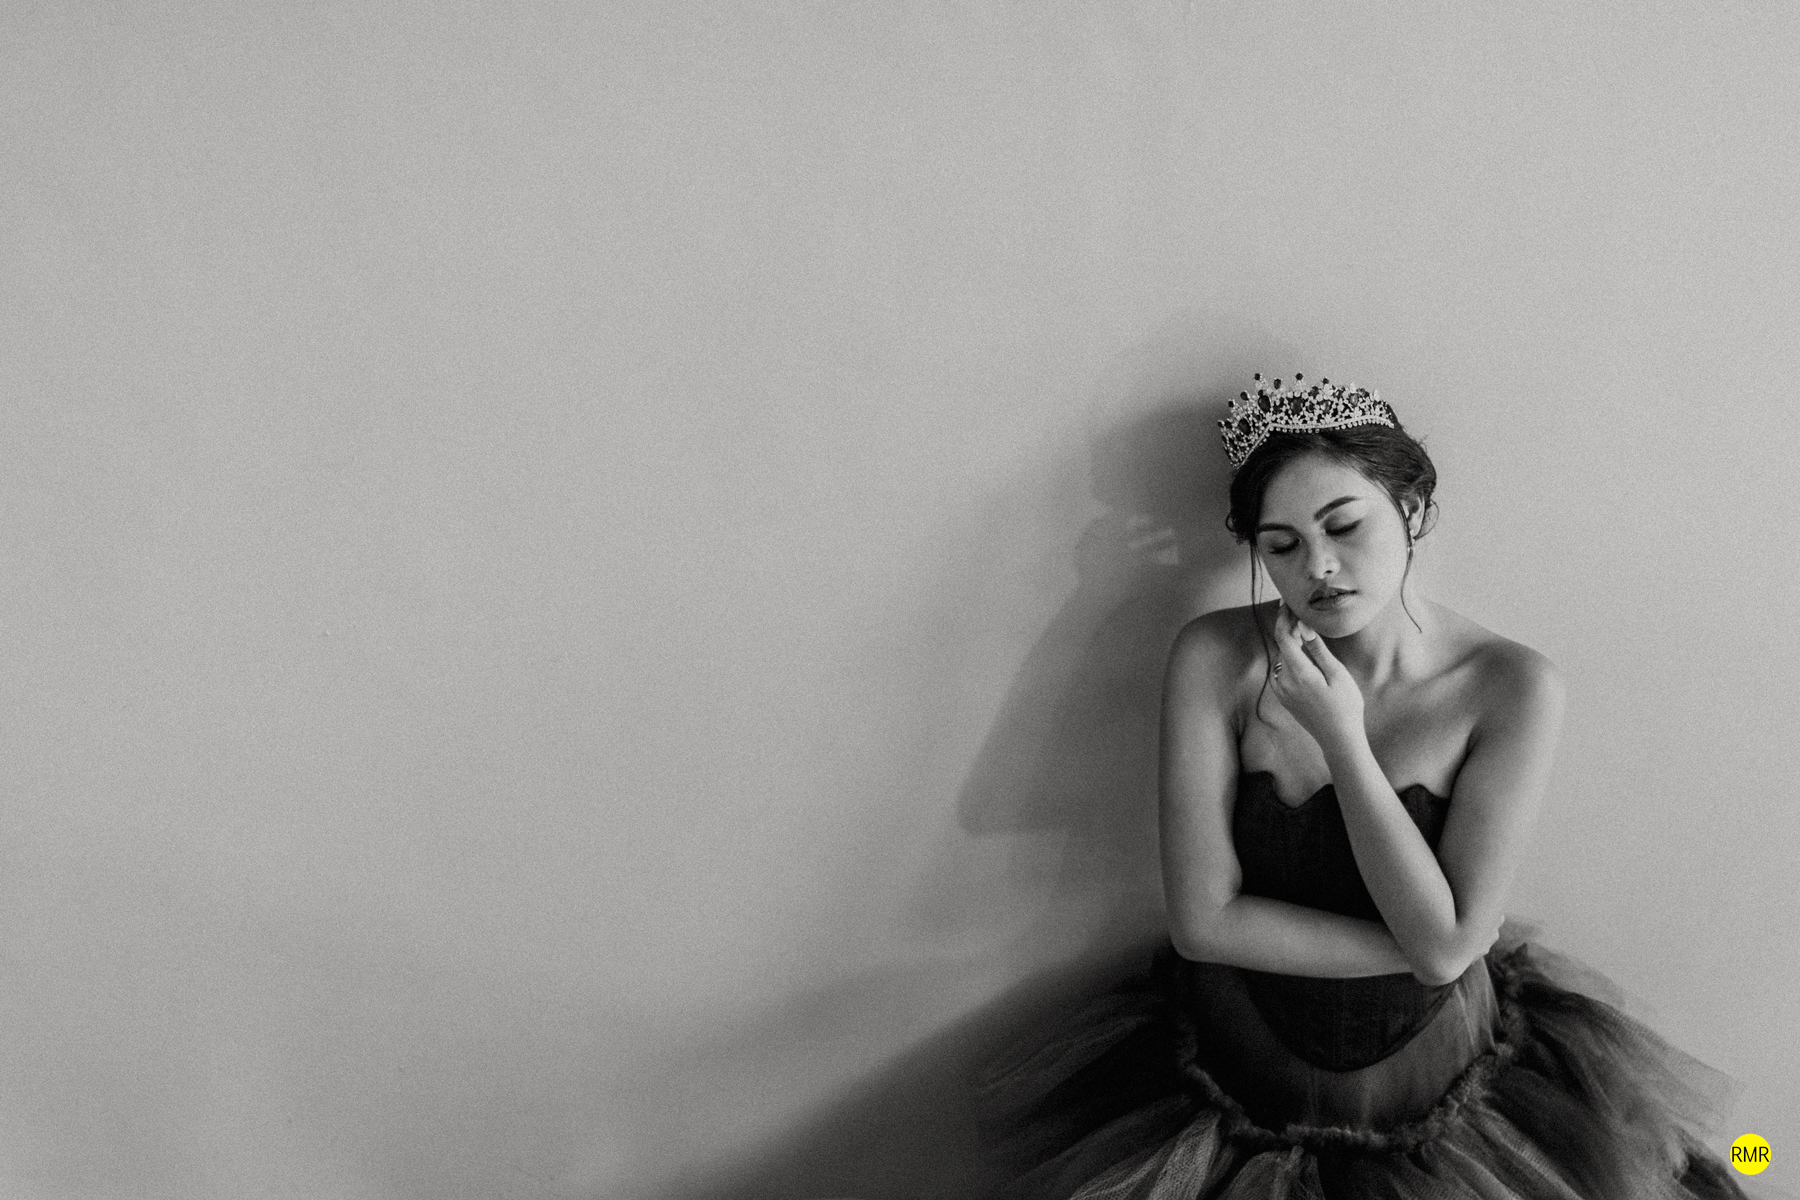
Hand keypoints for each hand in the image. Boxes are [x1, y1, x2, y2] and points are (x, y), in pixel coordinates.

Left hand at [1270, 604, 1365, 754]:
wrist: (1338, 738)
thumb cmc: (1345, 705)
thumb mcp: (1337, 674)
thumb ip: (1317, 649)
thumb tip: (1303, 626)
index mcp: (1298, 673)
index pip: (1282, 636)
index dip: (1283, 617)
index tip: (1288, 602)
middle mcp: (1284, 681)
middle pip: (1282, 645)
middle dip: (1290, 627)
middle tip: (1301, 611)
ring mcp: (1281, 690)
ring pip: (1283, 657)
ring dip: (1291, 642)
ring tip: (1304, 628)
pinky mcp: (1283, 696)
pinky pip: (1283, 669)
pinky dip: (1291, 657)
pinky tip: (1303, 652)